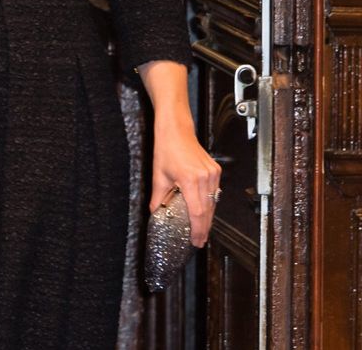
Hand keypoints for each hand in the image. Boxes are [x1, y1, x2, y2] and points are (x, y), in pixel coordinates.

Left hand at [150, 114, 222, 246]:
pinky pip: (215, 192)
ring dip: (208, 217)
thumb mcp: (158, 175)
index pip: (197, 212)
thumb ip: (158, 197)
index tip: (196, 241)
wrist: (176, 130)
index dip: (198, 229)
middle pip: (208, 210)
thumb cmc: (166, 149)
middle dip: (204, 228)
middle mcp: (205, 178)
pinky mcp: (216, 171)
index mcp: (190, 180)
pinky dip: (210, 204)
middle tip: (199, 241)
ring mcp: (213, 174)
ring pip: (213, 202)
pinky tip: (204, 212)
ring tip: (201, 230)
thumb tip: (155, 212)